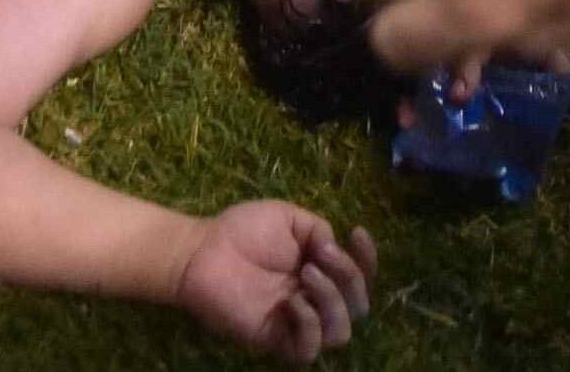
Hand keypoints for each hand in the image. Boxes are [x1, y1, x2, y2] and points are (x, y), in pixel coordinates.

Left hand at [173, 202, 376, 361]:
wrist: (202, 250)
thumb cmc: (241, 230)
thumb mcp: (289, 218)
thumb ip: (319, 230)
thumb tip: (336, 247)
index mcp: (321, 273)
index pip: (360, 278)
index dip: (367, 259)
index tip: (357, 232)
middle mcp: (314, 300)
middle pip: (358, 307)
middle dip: (350, 278)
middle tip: (317, 257)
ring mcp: (295, 322)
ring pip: (340, 333)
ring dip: (332, 300)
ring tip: (305, 274)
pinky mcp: (274, 339)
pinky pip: (307, 350)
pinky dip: (309, 325)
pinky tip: (292, 301)